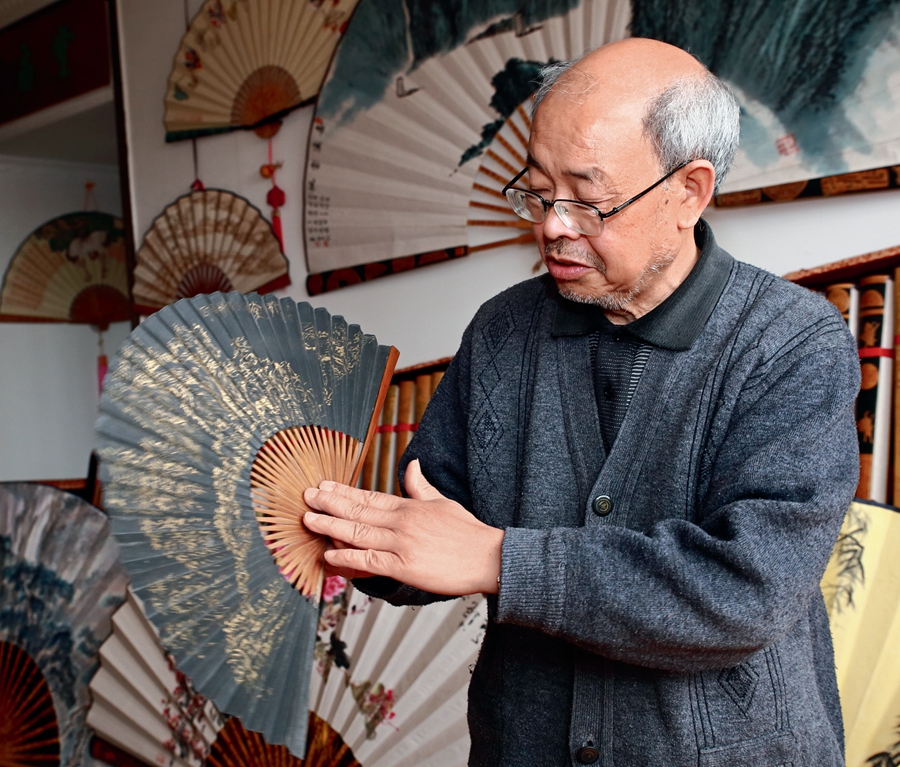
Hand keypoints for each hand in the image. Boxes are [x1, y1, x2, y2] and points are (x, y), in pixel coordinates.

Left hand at [302, 459, 503, 595]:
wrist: (489, 558)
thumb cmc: (468, 533)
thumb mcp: (443, 502)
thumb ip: (421, 486)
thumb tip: (411, 464)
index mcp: (410, 506)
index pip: (370, 496)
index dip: (344, 491)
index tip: (325, 486)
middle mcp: (402, 522)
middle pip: (358, 510)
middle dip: (329, 503)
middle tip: (307, 497)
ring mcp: (402, 544)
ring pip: (358, 532)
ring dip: (330, 526)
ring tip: (309, 520)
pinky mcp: (405, 566)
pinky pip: (370, 560)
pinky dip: (347, 558)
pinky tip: (330, 555)